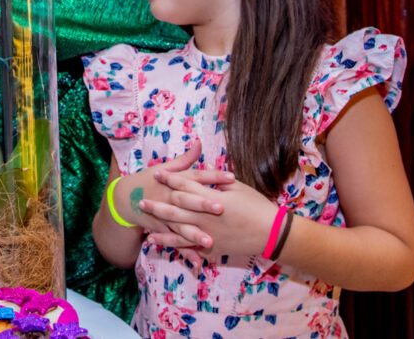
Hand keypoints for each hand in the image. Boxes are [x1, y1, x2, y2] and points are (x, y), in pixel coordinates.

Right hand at [126, 141, 234, 247]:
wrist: (125, 198)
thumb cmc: (149, 181)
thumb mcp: (165, 168)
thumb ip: (185, 159)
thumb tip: (199, 143)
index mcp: (174, 181)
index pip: (195, 177)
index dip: (213, 176)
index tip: (231, 177)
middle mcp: (170, 197)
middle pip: (188, 201)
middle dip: (204, 205)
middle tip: (221, 209)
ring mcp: (165, 215)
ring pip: (181, 226)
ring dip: (194, 234)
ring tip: (209, 241)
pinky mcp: (161, 229)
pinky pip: (175, 242)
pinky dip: (186, 252)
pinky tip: (198, 262)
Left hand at [141, 170, 276, 257]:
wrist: (272, 233)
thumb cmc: (257, 206)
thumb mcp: (238, 187)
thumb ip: (218, 179)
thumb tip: (205, 166)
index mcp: (212, 199)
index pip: (186, 187)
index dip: (170, 180)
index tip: (156, 174)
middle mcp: (206, 217)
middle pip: (176, 209)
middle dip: (157, 205)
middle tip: (140, 201)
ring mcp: (208, 234)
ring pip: (178, 231)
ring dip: (160, 227)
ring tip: (144, 226)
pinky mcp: (212, 247)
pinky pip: (189, 247)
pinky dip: (173, 246)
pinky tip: (161, 244)